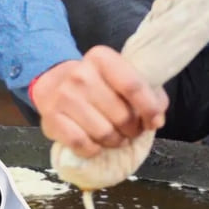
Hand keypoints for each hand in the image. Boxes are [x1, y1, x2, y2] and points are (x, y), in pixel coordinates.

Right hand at [32, 46, 168, 157]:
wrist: (53, 85)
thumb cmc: (96, 84)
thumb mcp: (120, 77)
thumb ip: (147, 92)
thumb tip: (156, 119)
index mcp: (102, 58)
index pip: (133, 86)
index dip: (149, 109)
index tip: (154, 121)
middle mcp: (80, 74)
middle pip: (122, 116)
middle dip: (132, 130)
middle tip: (130, 130)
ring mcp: (64, 97)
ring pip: (104, 134)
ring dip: (115, 141)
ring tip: (115, 137)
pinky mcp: (51, 119)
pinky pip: (83, 145)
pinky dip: (94, 150)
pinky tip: (95, 143)